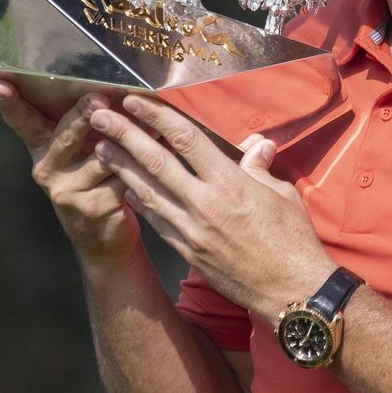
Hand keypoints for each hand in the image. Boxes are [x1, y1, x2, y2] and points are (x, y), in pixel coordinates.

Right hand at [0, 77, 139, 268]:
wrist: (101, 238)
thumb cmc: (93, 179)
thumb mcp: (79, 151)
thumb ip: (81, 121)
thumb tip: (107, 79)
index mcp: (42, 147)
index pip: (22, 120)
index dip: (10, 102)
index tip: (0, 81)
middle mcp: (48, 168)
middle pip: (66, 135)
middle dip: (83, 114)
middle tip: (97, 97)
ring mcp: (69, 190)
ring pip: (102, 155)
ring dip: (128, 134)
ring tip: (149, 115)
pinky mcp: (95, 205)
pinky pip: (124, 175)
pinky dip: (145, 159)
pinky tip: (162, 144)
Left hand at [88, 94, 335, 322]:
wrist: (289, 291)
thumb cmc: (292, 240)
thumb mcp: (282, 195)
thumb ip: (260, 167)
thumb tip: (258, 145)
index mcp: (230, 183)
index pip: (185, 140)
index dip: (157, 116)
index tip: (136, 101)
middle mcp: (205, 204)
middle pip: (156, 162)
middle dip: (124, 135)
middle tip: (99, 117)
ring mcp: (191, 229)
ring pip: (147, 191)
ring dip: (121, 167)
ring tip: (100, 148)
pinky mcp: (187, 250)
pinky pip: (156, 220)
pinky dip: (139, 200)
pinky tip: (126, 187)